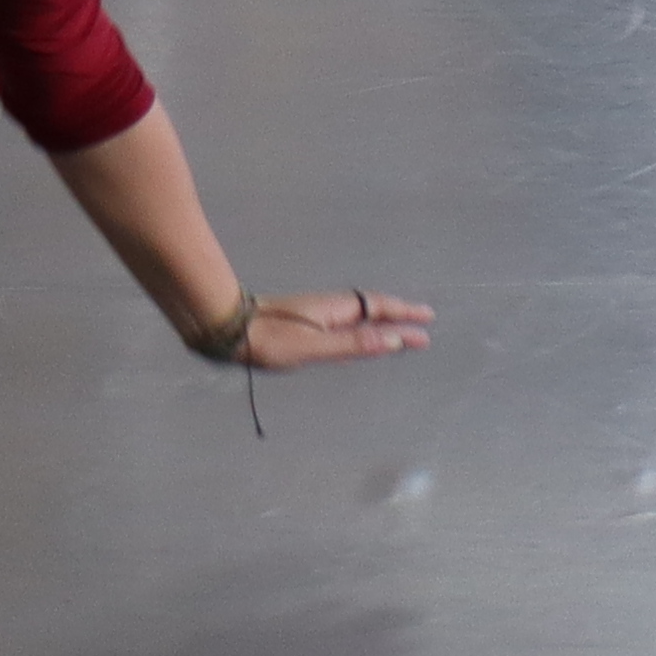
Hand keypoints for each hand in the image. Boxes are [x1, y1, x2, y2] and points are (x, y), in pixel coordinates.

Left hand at [236, 288, 434, 371]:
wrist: (228, 329)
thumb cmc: (269, 341)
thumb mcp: (312, 347)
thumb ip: (353, 344)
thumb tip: (394, 340)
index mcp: (336, 311)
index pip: (379, 310)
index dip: (404, 315)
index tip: (427, 321)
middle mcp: (330, 308)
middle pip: (373, 310)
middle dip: (399, 319)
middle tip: (423, 329)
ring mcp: (316, 314)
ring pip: (359, 315)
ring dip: (382, 322)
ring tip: (398, 332)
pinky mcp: (304, 323)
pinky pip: (346, 322)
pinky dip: (363, 327)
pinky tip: (357, 336)